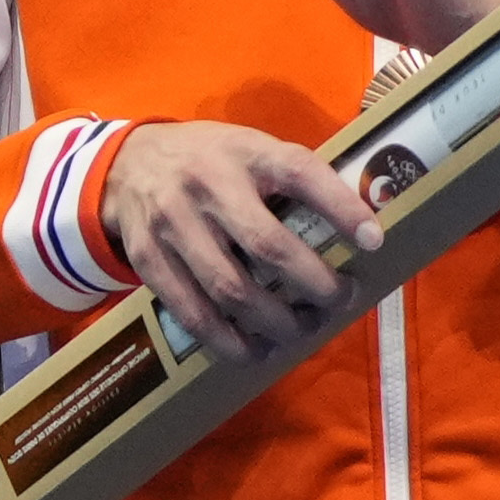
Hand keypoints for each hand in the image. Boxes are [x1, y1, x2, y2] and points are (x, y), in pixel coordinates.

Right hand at [96, 111, 387, 361]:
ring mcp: (173, 224)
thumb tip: (359, 223)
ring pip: (230, 289)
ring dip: (275, 321)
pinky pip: (190, 311)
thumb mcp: (251, 149)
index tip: (374, 241)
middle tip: (340, 300)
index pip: (300, 174)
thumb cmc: (209, 159)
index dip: (341, 208)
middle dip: (314, 284)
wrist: (124, 165)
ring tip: (302, 330)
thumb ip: (292, 176)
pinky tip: (255, 350)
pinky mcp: (148, 259)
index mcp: (245, 153)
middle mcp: (208, 186)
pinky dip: (228, 340)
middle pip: (267, 246)